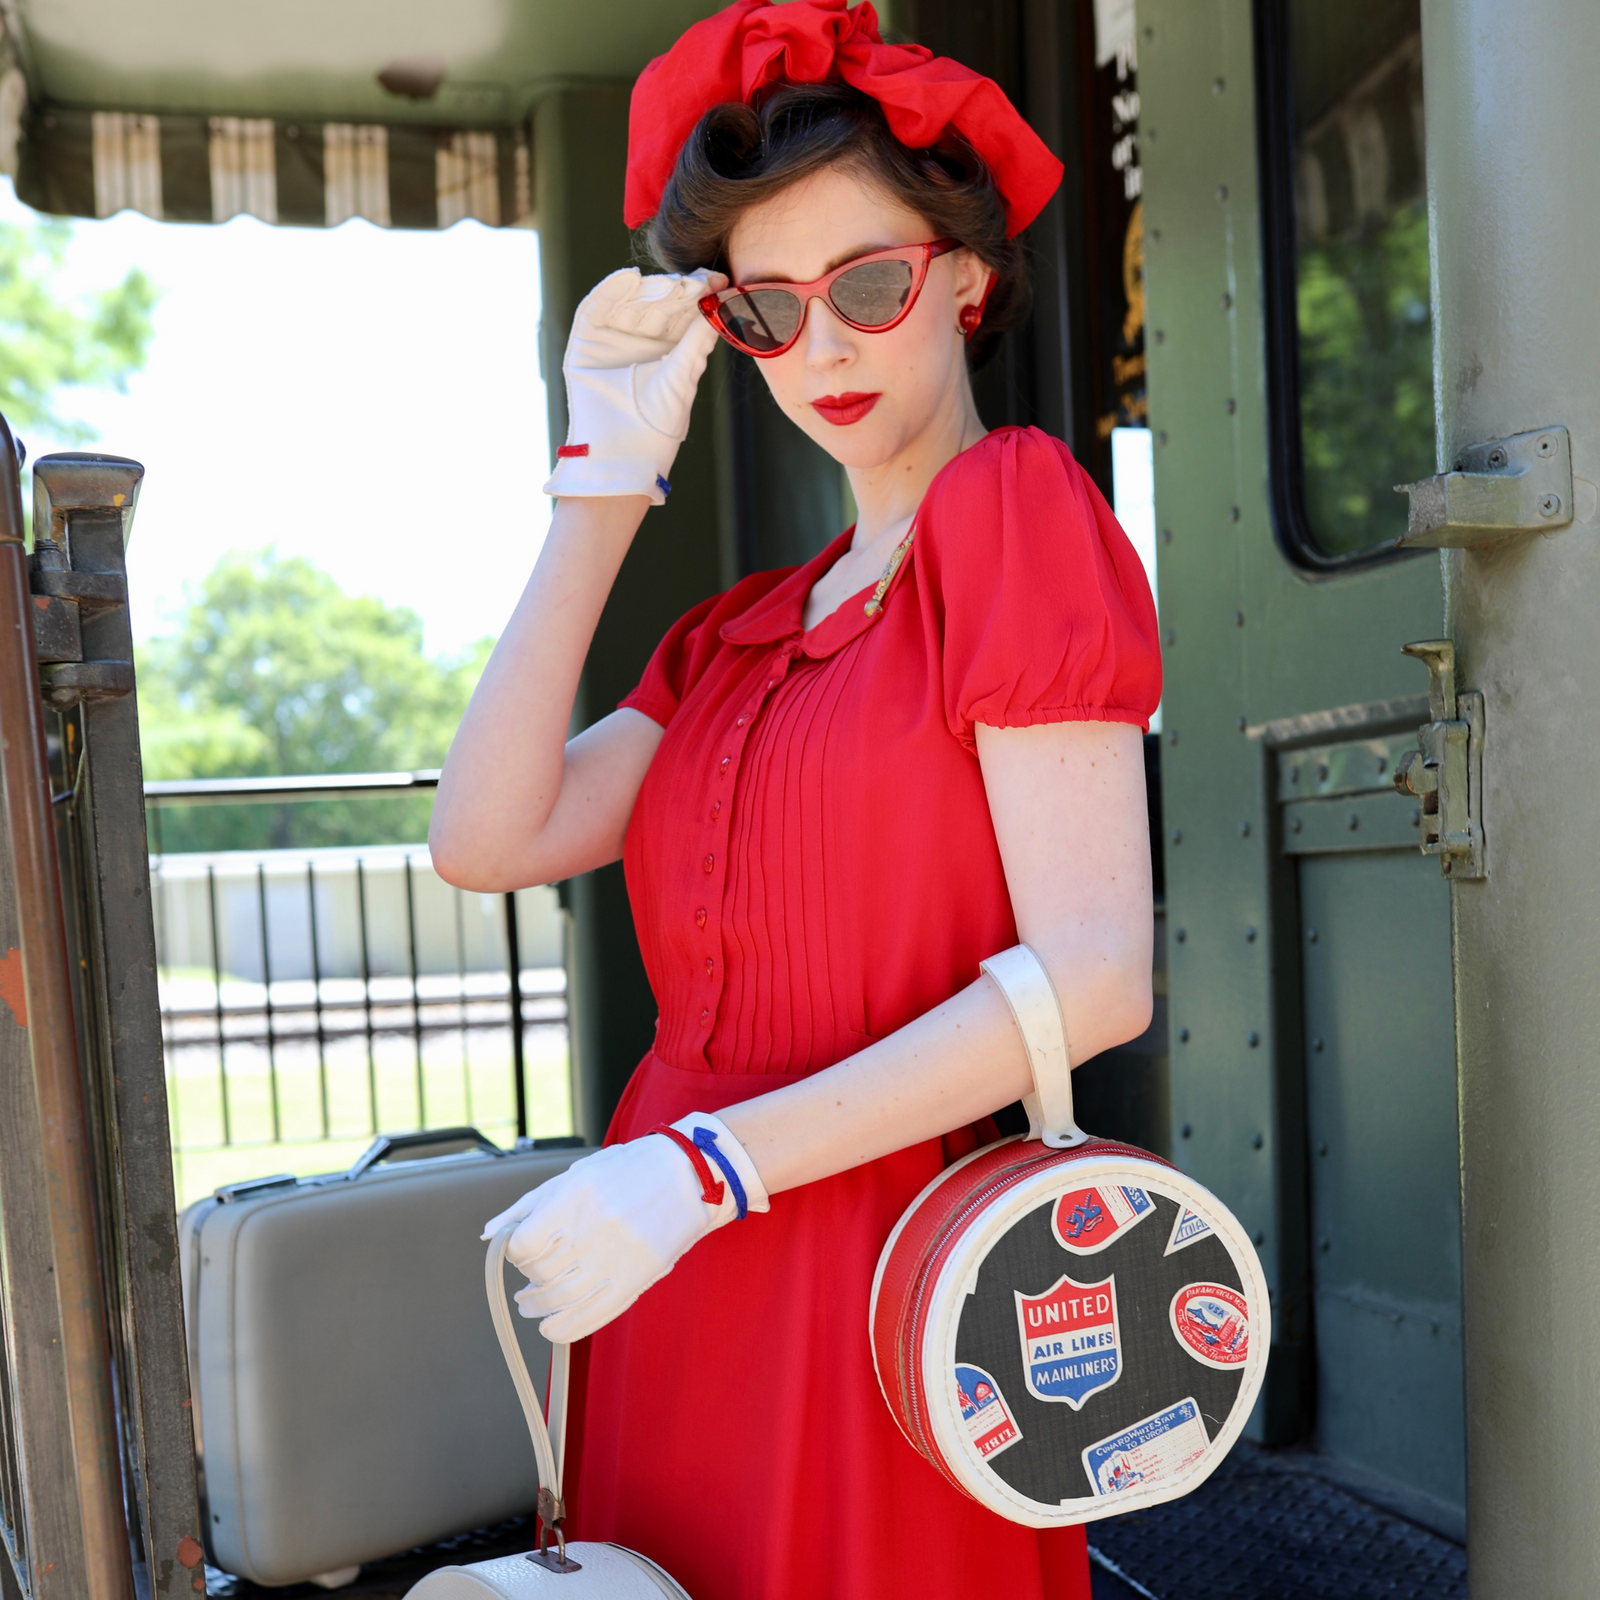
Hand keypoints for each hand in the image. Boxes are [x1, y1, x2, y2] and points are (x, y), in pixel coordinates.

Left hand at [483, 1113, 767, 1342]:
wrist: (690, 1176)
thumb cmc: (630, 1170)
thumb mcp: (576, 1174)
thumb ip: (530, 1204)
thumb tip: (492, 1234)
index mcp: (577, 1197)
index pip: (525, 1244)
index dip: (515, 1252)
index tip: (520, 1251)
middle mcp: (595, 1229)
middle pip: (540, 1273)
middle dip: (526, 1280)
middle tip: (527, 1280)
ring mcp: (617, 1258)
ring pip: (560, 1300)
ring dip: (537, 1307)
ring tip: (533, 1303)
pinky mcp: (636, 1280)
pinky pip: (590, 1317)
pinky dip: (563, 1328)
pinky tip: (553, 1324)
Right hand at [543, 268, 723, 506]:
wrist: (623, 453)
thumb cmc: (658, 425)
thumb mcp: (683, 374)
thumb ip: (698, 337)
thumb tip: (719, 301)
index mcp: (667, 350)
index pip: (681, 312)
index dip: (697, 294)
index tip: (717, 279)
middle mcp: (639, 341)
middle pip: (657, 302)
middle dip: (677, 290)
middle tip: (696, 281)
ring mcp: (611, 339)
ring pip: (630, 302)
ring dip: (650, 288)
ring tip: (671, 283)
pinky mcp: (585, 343)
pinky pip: (595, 308)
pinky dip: (610, 290)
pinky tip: (630, 278)